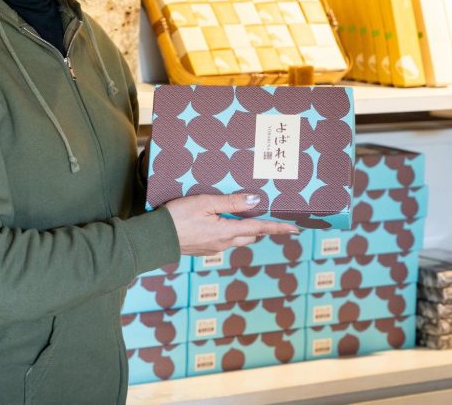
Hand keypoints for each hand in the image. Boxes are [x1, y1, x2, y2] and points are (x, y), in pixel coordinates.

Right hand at [162, 193, 299, 255]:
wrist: (155, 238)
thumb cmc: (178, 216)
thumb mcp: (205, 203)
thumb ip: (231, 202)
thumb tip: (255, 201)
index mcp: (227, 232)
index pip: (259, 229)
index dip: (278, 228)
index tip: (296, 228)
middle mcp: (224, 243)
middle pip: (250, 236)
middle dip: (259, 227)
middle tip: (264, 214)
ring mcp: (213, 249)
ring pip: (236, 239)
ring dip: (242, 229)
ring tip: (238, 214)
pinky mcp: (204, 249)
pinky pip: (223, 241)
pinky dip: (227, 232)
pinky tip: (216, 221)